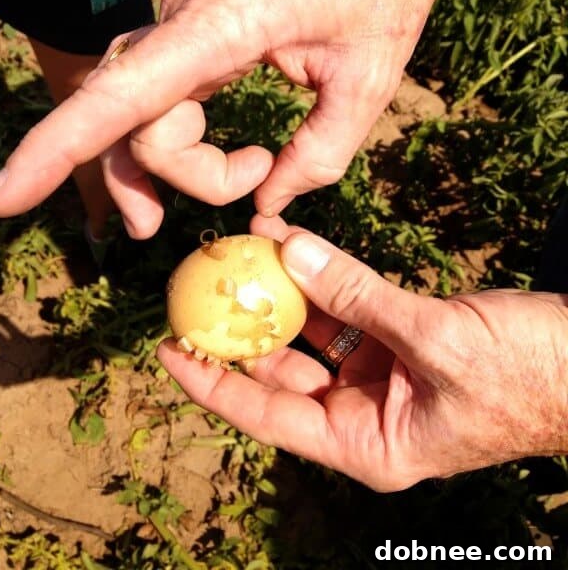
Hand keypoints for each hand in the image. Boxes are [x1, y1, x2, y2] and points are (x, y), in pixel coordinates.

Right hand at [0, 0, 448, 234]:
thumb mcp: (369, 82)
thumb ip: (317, 157)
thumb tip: (270, 208)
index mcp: (224, 22)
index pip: (121, 93)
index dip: (55, 148)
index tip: (1, 196)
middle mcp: (184, 17)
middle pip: (134, 120)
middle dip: (186, 173)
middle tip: (262, 174)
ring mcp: (182, 19)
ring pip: (139, 110)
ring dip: (179, 162)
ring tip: (251, 173)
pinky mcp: (192, 27)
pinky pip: (157, 92)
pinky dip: (177, 137)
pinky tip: (215, 157)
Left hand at [157, 218, 567, 491]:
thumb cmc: (527, 374)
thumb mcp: (434, 337)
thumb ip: (357, 294)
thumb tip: (289, 250)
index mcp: (369, 445)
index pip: (269, 417)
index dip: (214, 385)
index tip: (169, 351)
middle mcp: (366, 417)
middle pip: (283, 375)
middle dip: (243, 332)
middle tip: (200, 291)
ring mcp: (381, 379)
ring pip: (312, 338)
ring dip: (281, 298)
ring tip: (241, 257)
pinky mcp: (398, 344)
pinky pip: (344, 313)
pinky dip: (320, 284)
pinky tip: (293, 250)